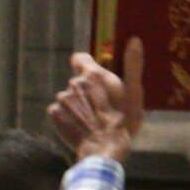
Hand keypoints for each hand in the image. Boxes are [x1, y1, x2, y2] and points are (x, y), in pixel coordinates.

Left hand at [48, 38, 144, 164]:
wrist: (104, 149)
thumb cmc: (123, 120)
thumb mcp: (134, 92)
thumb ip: (133, 65)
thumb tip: (134, 40)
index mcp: (93, 75)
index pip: (80, 58)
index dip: (87, 66)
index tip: (96, 78)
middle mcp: (74, 83)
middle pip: (78, 81)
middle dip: (87, 91)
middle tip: (101, 107)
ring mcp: (62, 99)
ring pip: (69, 97)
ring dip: (78, 105)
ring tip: (91, 120)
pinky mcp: (55, 115)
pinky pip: (59, 111)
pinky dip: (67, 117)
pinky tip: (80, 126)